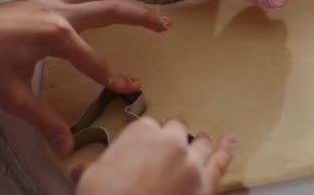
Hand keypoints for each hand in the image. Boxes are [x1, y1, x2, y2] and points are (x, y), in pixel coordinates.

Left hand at [0, 0, 169, 154]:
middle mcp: (61, 13)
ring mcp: (52, 1)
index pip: (95, 63)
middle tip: (167, 24)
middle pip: (110, 13)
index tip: (130, 90)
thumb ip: (43, 119)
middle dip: (141, 19)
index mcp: (57, 37)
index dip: (114, 79)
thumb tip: (67, 145)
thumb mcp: (13, 97)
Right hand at [74, 118, 236, 194]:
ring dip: (198, 143)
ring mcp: (191, 164)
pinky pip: (220, 164)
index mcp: (141, 133)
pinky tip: (229, 142)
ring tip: (201, 139)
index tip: (143, 147)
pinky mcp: (205, 186)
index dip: (146, 139)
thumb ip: (93, 168)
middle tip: (168, 146)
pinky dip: (226, 150)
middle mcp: (170, 142)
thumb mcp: (90, 180)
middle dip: (172, 137)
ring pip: (200, 144)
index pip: (148, 126)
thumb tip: (83, 169)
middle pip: (176, 131)